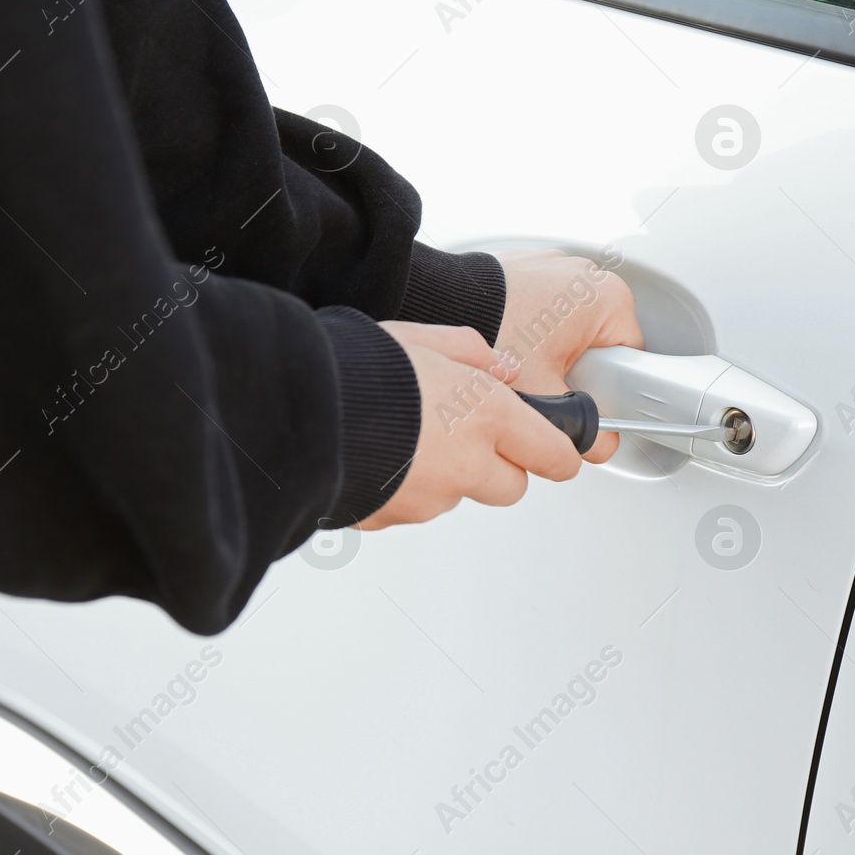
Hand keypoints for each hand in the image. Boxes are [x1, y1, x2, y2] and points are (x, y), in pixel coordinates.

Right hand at [357, 322, 582, 529]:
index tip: (555, 447)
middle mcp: (467, 464)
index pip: (554, 454)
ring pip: (459, 496)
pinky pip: (413, 506)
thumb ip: (473, 353)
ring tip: (408, 436)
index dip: (556, 451)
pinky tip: (380, 455)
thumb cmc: (359, 366)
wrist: (299, 407)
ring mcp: (430, 498)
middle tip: (469, 435)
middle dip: (500, 466)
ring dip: (448, 476)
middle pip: (512, 487)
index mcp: (488, 415)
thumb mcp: (424, 337)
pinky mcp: (394, 517)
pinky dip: (405, 487)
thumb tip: (501, 367)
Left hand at [492, 249, 644, 462]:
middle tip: (546, 384)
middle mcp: (589, 274)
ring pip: (572, 328)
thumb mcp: (545, 394)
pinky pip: (545, 309)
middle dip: (576, 371)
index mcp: (609, 298)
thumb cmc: (494, 331)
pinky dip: (532, 328)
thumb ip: (579, 426)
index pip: (631, 359)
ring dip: (552, 350)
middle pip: (601, 345)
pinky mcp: (529, 266)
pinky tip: (510, 342)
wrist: (437, 302)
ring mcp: (558, 267)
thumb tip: (597, 443)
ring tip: (524, 363)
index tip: (583, 401)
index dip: (609, 391)